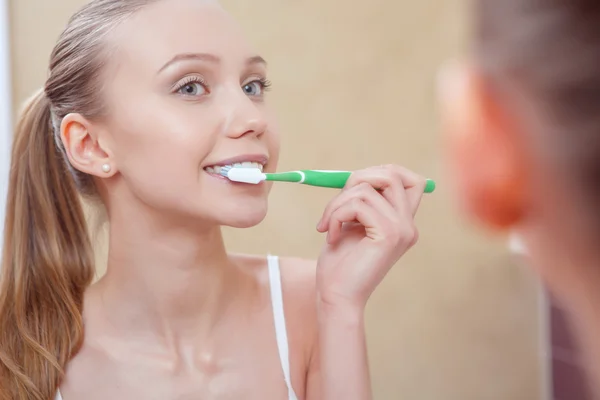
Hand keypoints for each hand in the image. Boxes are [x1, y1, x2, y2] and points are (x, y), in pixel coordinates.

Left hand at [315, 165, 425, 310]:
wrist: (337, 297)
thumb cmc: (340, 264)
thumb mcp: (352, 224)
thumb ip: (362, 201)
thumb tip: (360, 175)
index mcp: (403, 223)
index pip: (411, 180)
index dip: (384, 172)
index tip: (356, 188)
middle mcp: (408, 225)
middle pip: (392, 174)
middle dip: (356, 179)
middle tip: (336, 204)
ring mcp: (401, 229)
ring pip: (367, 188)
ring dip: (337, 202)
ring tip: (328, 224)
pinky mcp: (388, 234)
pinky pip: (358, 204)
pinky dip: (336, 214)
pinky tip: (330, 235)